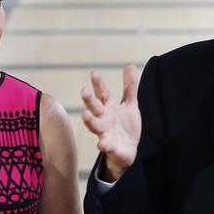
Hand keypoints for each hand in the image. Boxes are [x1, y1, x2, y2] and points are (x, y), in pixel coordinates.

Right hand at [81, 64, 141, 181]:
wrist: (129, 149)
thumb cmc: (126, 125)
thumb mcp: (130, 104)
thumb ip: (129, 86)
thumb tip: (129, 64)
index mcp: (109, 107)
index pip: (102, 93)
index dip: (98, 83)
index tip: (93, 73)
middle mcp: (104, 118)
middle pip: (95, 107)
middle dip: (89, 100)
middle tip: (84, 91)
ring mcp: (105, 133)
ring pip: (95, 126)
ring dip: (90, 121)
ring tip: (85, 115)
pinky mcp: (110, 147)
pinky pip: (106, 146)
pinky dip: (104, 145)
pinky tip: (102, 144)